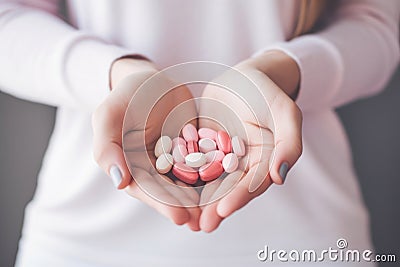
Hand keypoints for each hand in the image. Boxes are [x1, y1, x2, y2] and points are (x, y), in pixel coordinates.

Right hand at [92, 58, 200, 230]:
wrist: (152, 80)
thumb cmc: (126, 97)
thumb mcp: (109, 117)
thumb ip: (107, 148)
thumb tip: (119, 182)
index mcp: (132, 167)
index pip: (148, 189)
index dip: (163, 204)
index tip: (179, 216)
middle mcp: (154, 168)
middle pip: (171, 191)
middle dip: (186, 207)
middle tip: (203, 222)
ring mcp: (175, 159)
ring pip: (189, 181)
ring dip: (202, 198)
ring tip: (217, 213)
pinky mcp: (193, 148)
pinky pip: (205, 162)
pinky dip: (215, 174)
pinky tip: (228, 185)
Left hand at [198, 51, 302, 231]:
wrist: (242, 77)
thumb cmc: (268, 93)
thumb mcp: (285, 114)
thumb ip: (289, 144)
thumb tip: (281, 177)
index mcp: (263, 162)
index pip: (251, 184)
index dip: (239, 197)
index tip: (224, 210)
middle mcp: (241, 164)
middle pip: (228, 189)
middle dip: (215, 208)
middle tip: (202, 226)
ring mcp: (219, 157)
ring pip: (208, 181)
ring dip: (198, 201)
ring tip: (185, 218)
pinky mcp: (201, 147)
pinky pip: (191, 162)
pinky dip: (182, 176)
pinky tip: (169, 189)